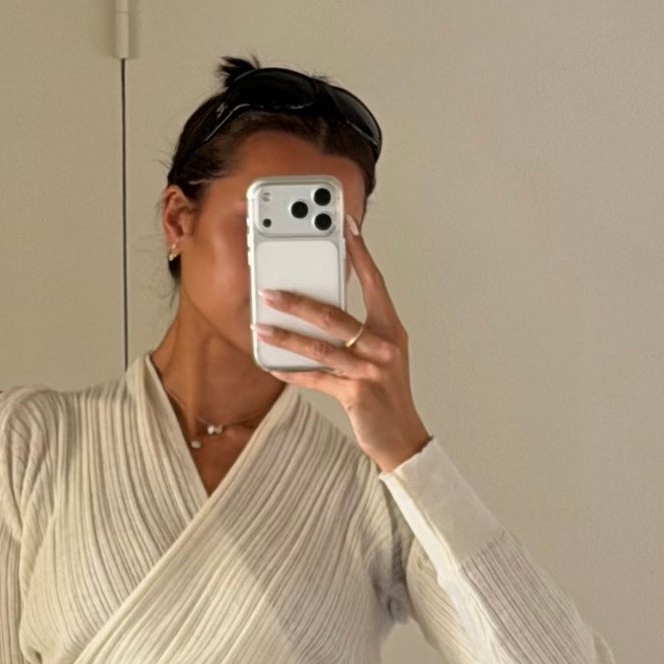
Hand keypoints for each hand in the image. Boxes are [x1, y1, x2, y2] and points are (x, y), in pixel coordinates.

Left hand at [256, 214, 432, 474]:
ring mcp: (371, 370)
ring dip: (286, 337)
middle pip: (335, 316)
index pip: (375, 282)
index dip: (360, 253)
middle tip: (270, 292)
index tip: (346, 226)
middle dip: (298, 302)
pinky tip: (275, 367)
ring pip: (320, 347)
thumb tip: (319, 312)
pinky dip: (294, 373)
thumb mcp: (381, 356)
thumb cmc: (387, 394)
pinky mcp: (356, 394)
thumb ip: (359, 332)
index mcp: (391, 329)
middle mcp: (383, 346)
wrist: (402, 437)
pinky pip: (318, 379)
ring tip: (261, 327)